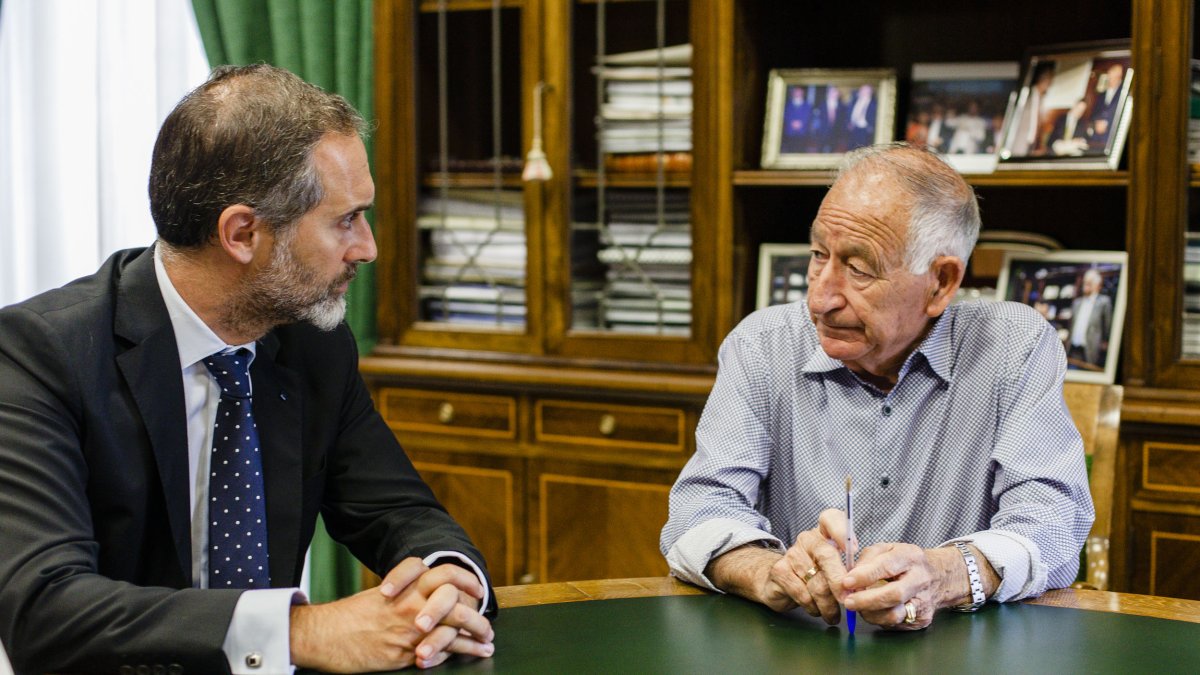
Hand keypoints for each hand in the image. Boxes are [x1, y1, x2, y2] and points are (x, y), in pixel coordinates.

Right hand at [289, 557, 493, 671]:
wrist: (323, 635)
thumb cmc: (348, 617)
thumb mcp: (379, 596)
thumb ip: (405, 594)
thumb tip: (427, 597)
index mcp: (406, 587)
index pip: (445, 573)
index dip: (465, 579)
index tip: (476, 589)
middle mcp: (412, 604)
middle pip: (456, 601)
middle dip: (477, 613)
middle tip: (487, 622)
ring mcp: (410, 628)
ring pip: (454, 627)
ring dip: (476, 635)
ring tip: (487, 643)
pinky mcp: (406, 652)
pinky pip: (441, 651)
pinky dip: (460, 652)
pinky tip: (472, 654)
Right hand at [763, 509, 852, 623]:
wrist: (780, 582)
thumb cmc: (815, 574)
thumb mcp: (834, 567)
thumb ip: (848, 571)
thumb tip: (861, 587)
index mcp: (823, 533)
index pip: (831, 518)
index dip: (842, 530)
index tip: (855, 548)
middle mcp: (807, 539)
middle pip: (827, 556)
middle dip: (840, 583)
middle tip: (848, 601)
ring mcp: (792, 554)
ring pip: (817, 583)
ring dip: (828, 604)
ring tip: (833, 614)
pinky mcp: (780, 571)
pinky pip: (803, 594)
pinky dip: (813, 608)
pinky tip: (816, 610)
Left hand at [839, 543, 958, 630]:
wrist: (939, 576)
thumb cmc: (905, 562)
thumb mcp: (887, 549)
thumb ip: (867, 559)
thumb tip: (849, 577)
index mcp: (910, 557)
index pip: (887, 566)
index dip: (865, 575)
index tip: (847, 582)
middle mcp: (920, 579)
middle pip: (894, 595)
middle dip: (867, 600)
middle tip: (848, 601)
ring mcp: (924, 601)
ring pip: (895, 615)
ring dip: (871, 613)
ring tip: (857, 607)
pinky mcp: (923, 619)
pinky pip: (896, 624)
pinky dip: (880, 619)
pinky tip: (873, 611)